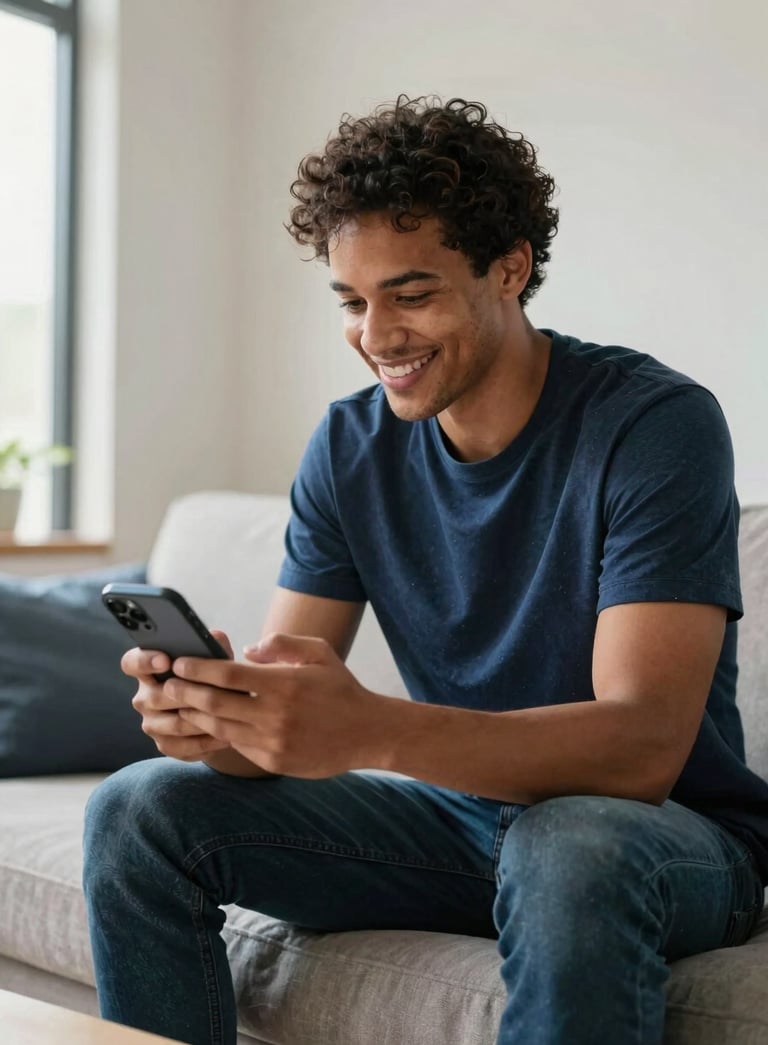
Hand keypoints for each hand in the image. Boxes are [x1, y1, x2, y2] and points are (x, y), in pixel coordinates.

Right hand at [123, 630, 232, 761]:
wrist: (223, 714)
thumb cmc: (214, 679)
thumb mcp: (216, 660)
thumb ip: (214, 647)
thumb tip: (215, 637)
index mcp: (148, 670)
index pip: (131, 662)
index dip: (144, 661)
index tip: (166, 660)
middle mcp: (144, 697)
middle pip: (155, 697)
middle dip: (185, 694)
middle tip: (211, 691)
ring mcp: (152, 723)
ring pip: (173, 724)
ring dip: (200, 719)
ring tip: (225, 715)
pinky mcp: (165, 745)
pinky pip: (183, 746)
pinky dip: (206, 741)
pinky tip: (226, 735)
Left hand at [171, 633, 394, 777]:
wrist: (367, 733)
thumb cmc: (340, 688)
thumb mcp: (319, 653)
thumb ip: (282, 644)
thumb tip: (247, 649)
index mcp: (284, 684)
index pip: (228, 674)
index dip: (198, 668)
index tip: (180, 662)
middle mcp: (275, 715)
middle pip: (215, 703)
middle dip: (186, 692)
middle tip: (167, 684)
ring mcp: (272, 742)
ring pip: (220, 728)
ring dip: (196, 715)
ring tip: (180, 703)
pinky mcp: (273, 761)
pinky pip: (237, 745)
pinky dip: (220, 732)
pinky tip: (210, 722)